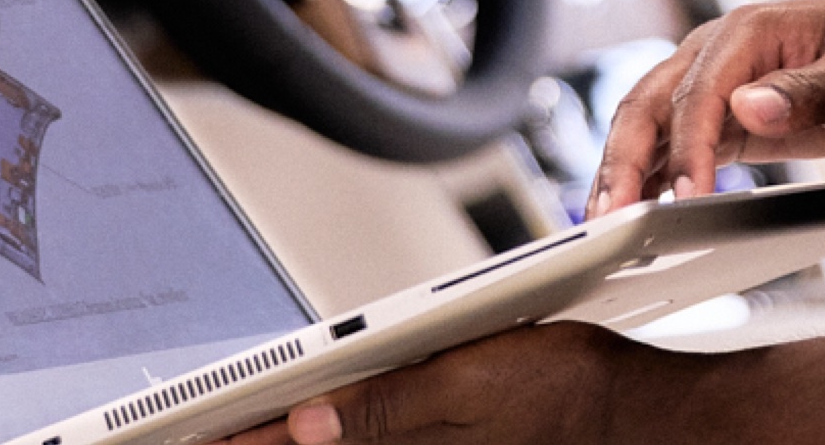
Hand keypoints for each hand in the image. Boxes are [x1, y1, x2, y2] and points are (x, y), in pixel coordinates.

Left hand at [217, 323, 653, 444]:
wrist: (634, 422)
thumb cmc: (566, 393)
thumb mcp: (471, 384)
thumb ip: (385, 406)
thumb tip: (306, 419)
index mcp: (407, 437)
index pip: (302, 443)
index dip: (244, 441)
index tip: (190, 435)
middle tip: (206, 435)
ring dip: (296, 444)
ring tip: (247, 434)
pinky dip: (344, 440)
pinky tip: (326, 432)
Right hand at [587, 0, 824, 214]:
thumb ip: (807, 91)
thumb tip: (748, 106)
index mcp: (750, 29)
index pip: (698, 90)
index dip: (687, 146)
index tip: (686, 197)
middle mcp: (722, 49)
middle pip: (651, 100)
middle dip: (623, 156)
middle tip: (609, 215)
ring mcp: (720, 80)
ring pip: (651, 121)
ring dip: (624, 168)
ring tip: (604, 221)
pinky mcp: (730, 114)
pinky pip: (676, 141)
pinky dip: (652, 173)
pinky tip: (635, 206)